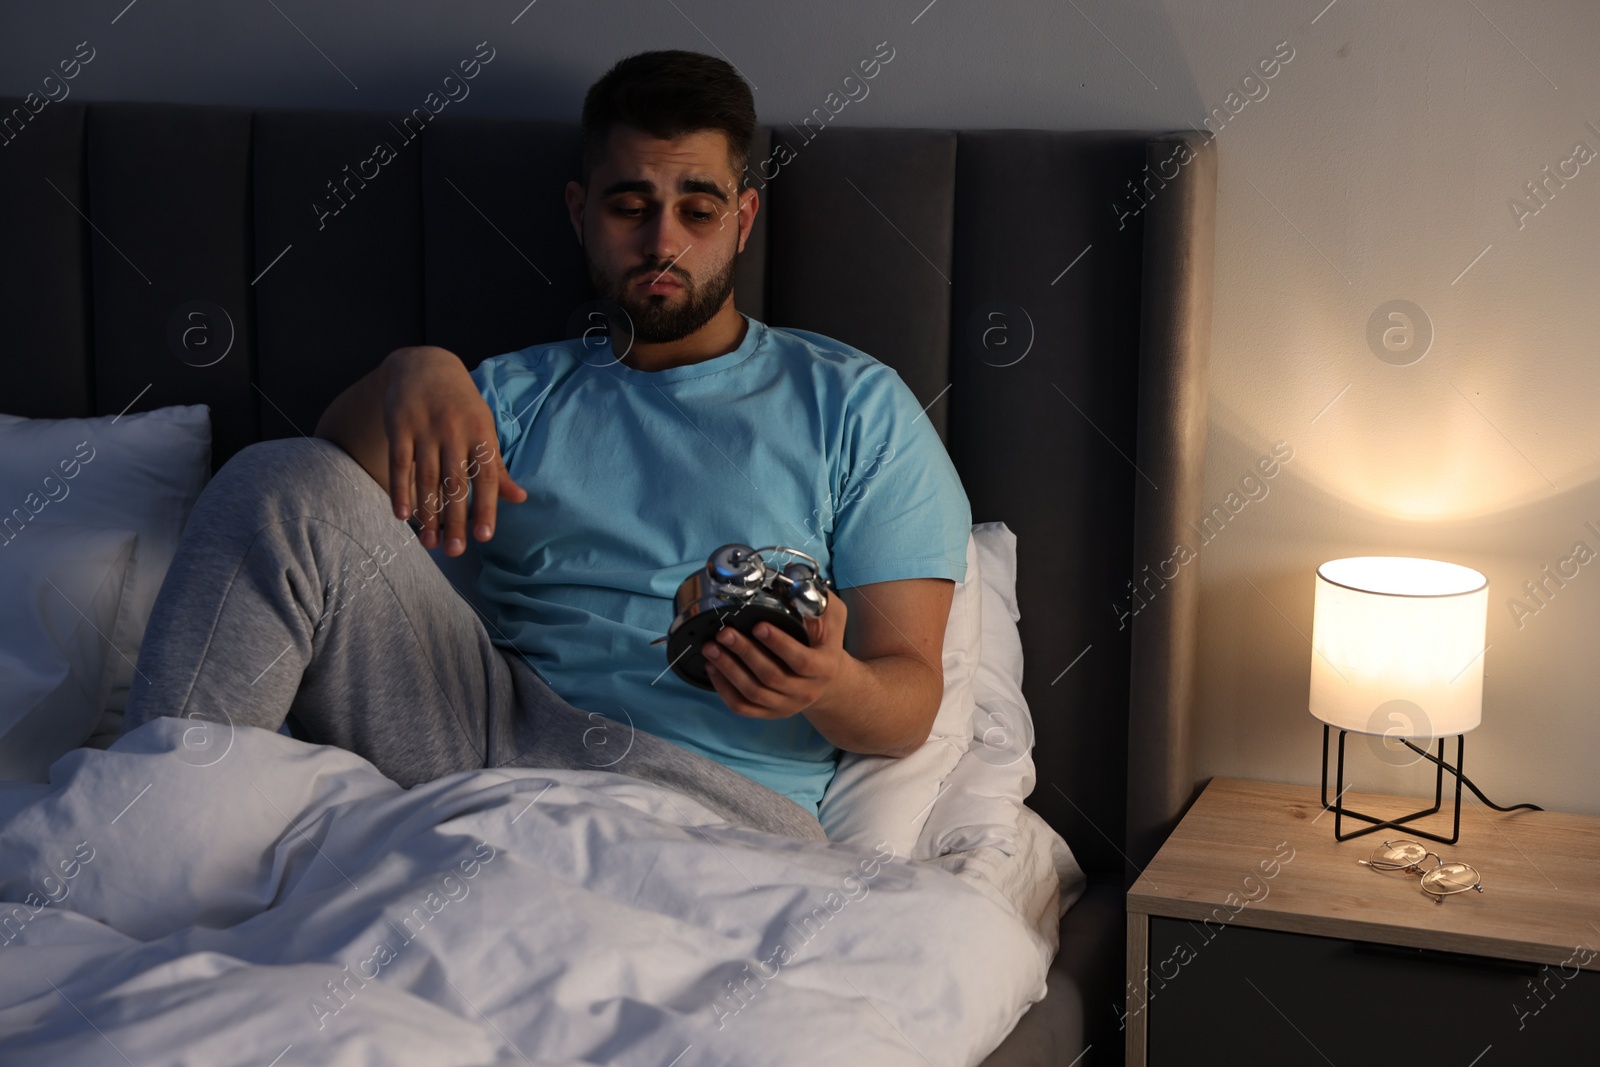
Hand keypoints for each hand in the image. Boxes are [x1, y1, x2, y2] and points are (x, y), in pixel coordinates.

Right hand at [382, 346, 526, 555]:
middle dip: (455, 520)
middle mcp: (454, 431)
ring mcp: (425, 428)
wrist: (425, 366)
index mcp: (481, 433)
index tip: (485, 537)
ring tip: (429, 543)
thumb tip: (519, 498)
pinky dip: (401, 491)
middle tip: (455, 551)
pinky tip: (402, 516)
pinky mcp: (399, 426)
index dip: (486, 507)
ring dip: (427, 514)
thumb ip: (497, 467)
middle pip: (455, 483)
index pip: (486, 476)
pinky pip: (400, 464)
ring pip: (427, 478)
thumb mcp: (484, 430)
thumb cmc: (462, 407)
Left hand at [702, 594, 849, 719]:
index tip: (758, 625)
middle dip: (745, 652)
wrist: (826, 680)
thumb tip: (793, 581)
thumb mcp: (832, 618)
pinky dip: (724, 689)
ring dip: (729, 670)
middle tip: (725, 633)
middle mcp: (806, 691)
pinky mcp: (770, 713)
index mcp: (824, 667)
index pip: (801, 660)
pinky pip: (743, 707)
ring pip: (753, 693)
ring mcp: (786, 705)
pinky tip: (713, 668)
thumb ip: (817, 602)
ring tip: (711, 648)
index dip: (779, 644)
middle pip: (771, 676)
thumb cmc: (823, 642)